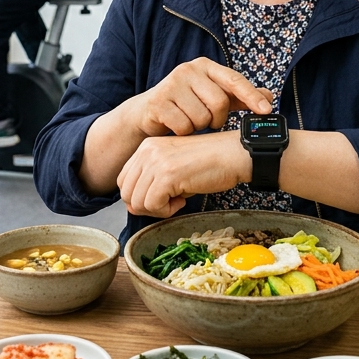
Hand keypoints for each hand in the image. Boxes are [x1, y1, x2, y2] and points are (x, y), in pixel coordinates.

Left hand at [117, 131, 249, 216]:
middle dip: (146, 206)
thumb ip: (152, 182)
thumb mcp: (173, 167)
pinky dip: (167, 211)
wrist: (235, 154)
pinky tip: (182, 200)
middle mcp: (147, 151)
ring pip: (137, 202)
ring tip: (178, 200)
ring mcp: (155, 162)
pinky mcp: (167, 175)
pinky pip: (153, 205)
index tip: (161, 198)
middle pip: (126, 193)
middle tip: (169, 203)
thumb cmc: (211, 162)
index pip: (123, 180)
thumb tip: (134, 206)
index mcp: (146, 147)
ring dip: (158, 209)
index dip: (139, 196)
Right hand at [126, 57, 272, 137]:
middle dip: (217, 119)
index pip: (234, 80)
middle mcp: (188, 70)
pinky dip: (184, 132)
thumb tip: (269, 96)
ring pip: (202, 117)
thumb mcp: (212, 96)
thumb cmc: (185, 104)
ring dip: (199, 126)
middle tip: (208, 121)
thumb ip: (239, 97)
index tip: (266, 110)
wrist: (147, 112)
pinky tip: (176, 126)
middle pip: (220, 103)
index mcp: (205, 66)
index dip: (251, 96)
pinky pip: (184, 126)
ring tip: (189, 120)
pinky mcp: (159, 102)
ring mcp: (172, 84)